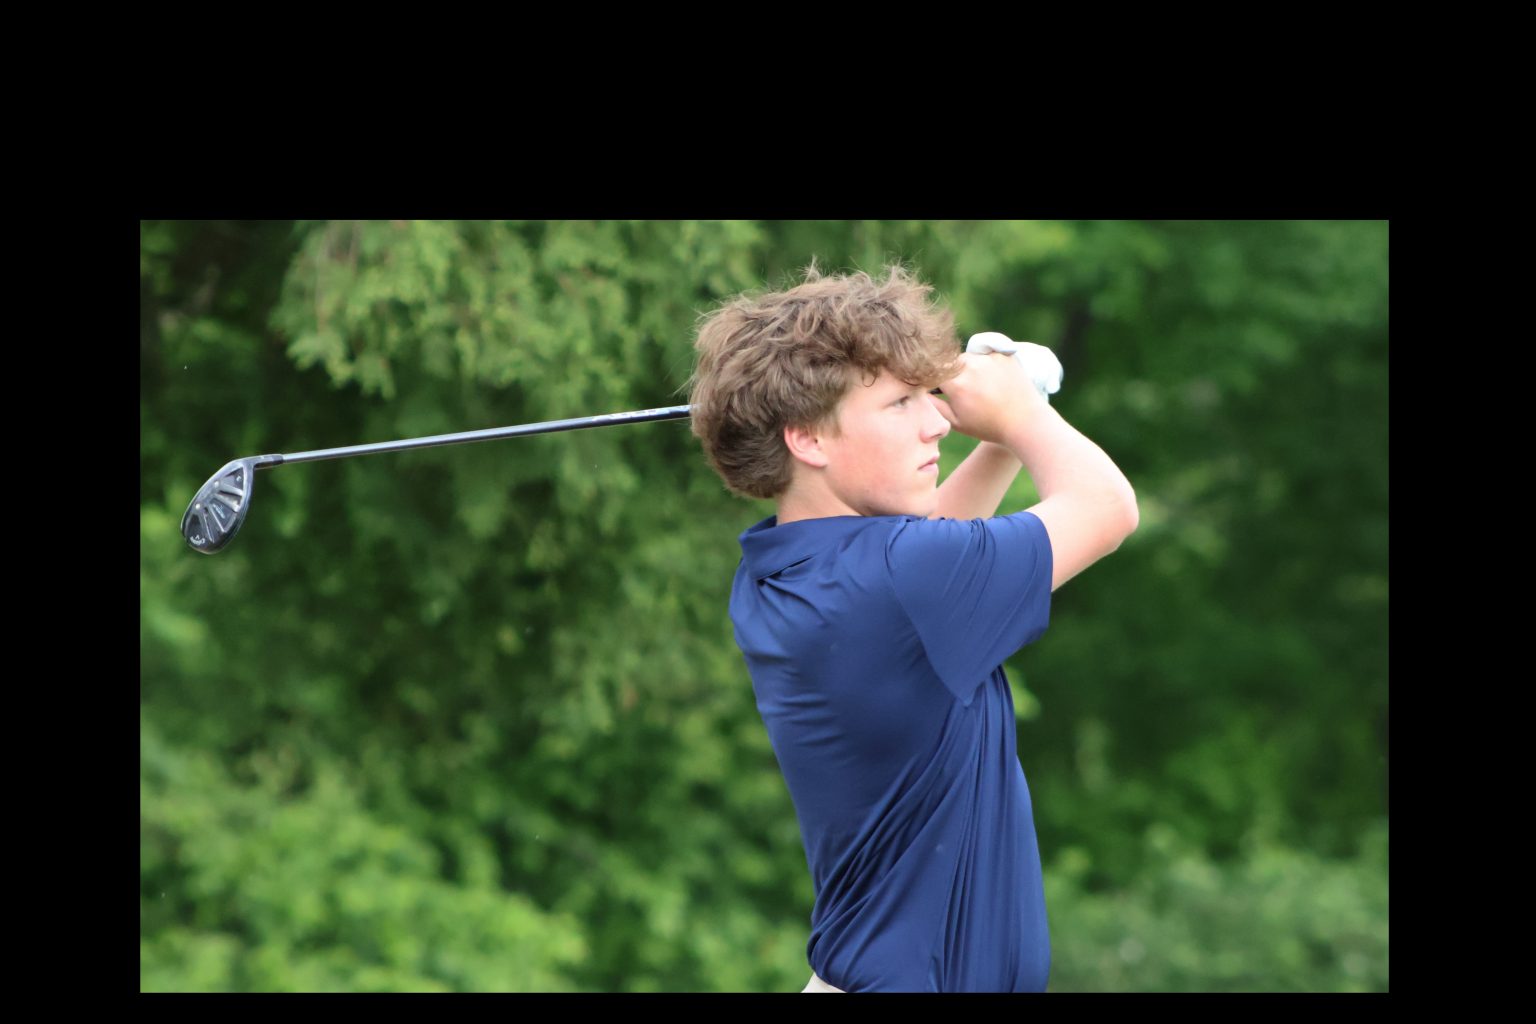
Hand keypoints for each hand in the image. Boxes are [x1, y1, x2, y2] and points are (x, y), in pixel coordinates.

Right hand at [928, 349, 1046, 444]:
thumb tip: (920, 393)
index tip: (940, 392)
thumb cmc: (989, 426)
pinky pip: (986, 355)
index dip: (935, 383)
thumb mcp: (957, 423)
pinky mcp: (1003, 354)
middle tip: (965, 392)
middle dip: (953, 375)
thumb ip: (936, 406)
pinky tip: (994, 381)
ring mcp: (988, 358)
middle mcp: (971, 366)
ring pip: (968, 358)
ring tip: (982, 387)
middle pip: (951, 364)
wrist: (1026, 422)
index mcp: (956, 384)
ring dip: (969, 368)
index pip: (934, 374)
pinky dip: (986, 365)